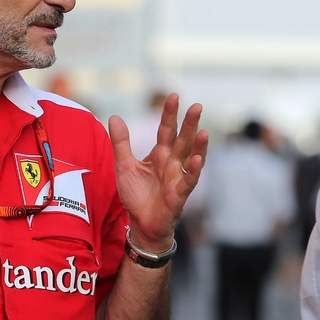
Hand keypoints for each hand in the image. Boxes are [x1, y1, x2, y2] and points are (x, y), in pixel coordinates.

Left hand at [108, 94, 208, 251]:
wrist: (141, 224)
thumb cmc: (136, 195)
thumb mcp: (124, 166)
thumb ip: (121, 143)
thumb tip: (115, 116)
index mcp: (160, 154)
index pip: (166, 130)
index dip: (170, 114)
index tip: (174, 96)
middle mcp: (172, 163)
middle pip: (182, 140)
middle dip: (190, 124)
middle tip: (197, 106)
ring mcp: (178, 177)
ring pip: (191, 158)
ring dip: (199, 145)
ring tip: (204, 131)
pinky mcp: (179, 194)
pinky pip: (188, 181)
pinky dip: (194, 171)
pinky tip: (198, 160)